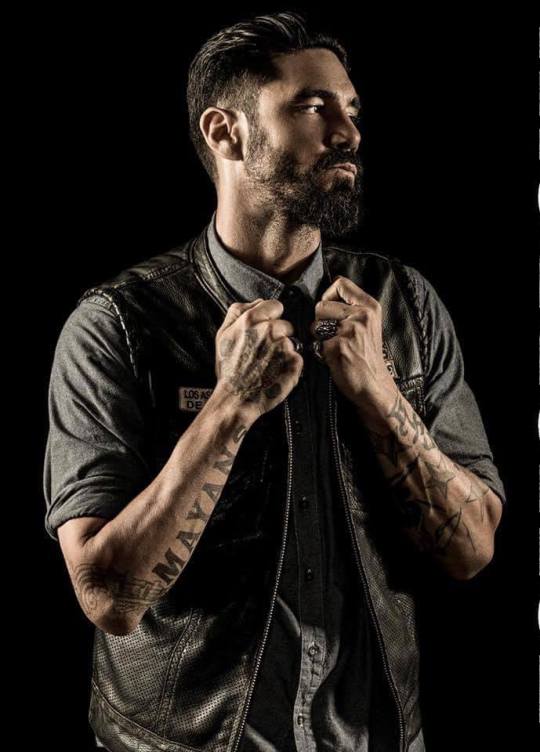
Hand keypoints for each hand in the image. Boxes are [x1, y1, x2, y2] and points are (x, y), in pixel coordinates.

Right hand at [214, 298, 303, 421]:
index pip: (275, 305)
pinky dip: (291, 364)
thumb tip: (257, 301)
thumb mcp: (223, 335)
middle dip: (279, 335)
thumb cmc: (229, 369)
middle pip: (286, 323)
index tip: (267, 329)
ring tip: (270, 364)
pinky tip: (277, 372)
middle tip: (265, 352)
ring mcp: (283, 345)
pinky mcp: (294, 362)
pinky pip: (298, 356)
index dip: (272, 317)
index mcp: (251, 320)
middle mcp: (269, 330)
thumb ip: (237, 312)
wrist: (236, 399)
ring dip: (285, 350)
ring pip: (292, 340)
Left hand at [309, 276, 398, 408]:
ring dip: (319, 337)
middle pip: (321, 304)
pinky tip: (334, 359)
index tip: (330, 311)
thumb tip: (325, 297)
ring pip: (316, 323)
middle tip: (333, 336)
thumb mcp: (368, 325)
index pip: (340, 283)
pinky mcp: (338, 346)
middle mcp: (362, 315)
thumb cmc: (367, 357)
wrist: (374, 386)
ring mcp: (350, 330)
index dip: (328, 296)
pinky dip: (320, 352)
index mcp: (370, 307)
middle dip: (321, 321)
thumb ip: (352, 309)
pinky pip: (316, 342)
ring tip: (334, 347)